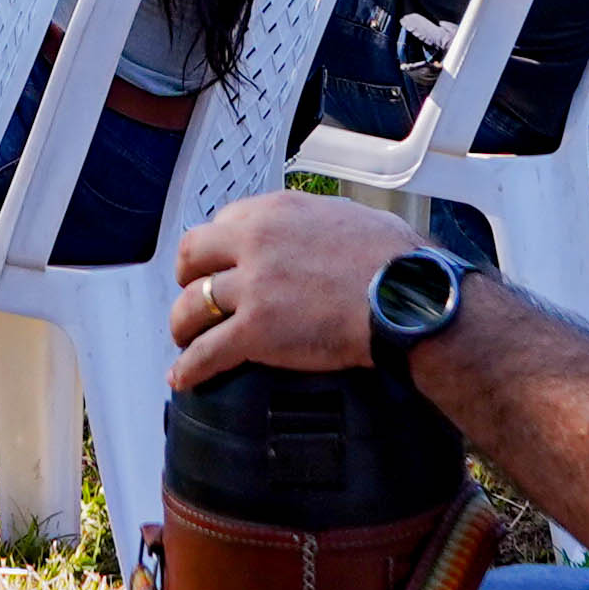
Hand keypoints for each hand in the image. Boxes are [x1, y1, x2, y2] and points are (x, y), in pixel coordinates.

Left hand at [164, 189, 410, 383]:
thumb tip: (314, 234)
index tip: (217, 264)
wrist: (405, 297)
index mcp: (275, 212)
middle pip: (191, 257)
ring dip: (183, 326)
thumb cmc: (393, 260)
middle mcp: (254, 242)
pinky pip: (207, 352)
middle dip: (186, 279)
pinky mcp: (255, 331)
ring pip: (191, 306)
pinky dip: (190, 367)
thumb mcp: (345, 216)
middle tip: (193, 296)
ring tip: (186, 340)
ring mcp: (252, 287)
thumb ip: (312, 224)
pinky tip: (183, 378)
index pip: (221, 223)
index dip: (216, 249)